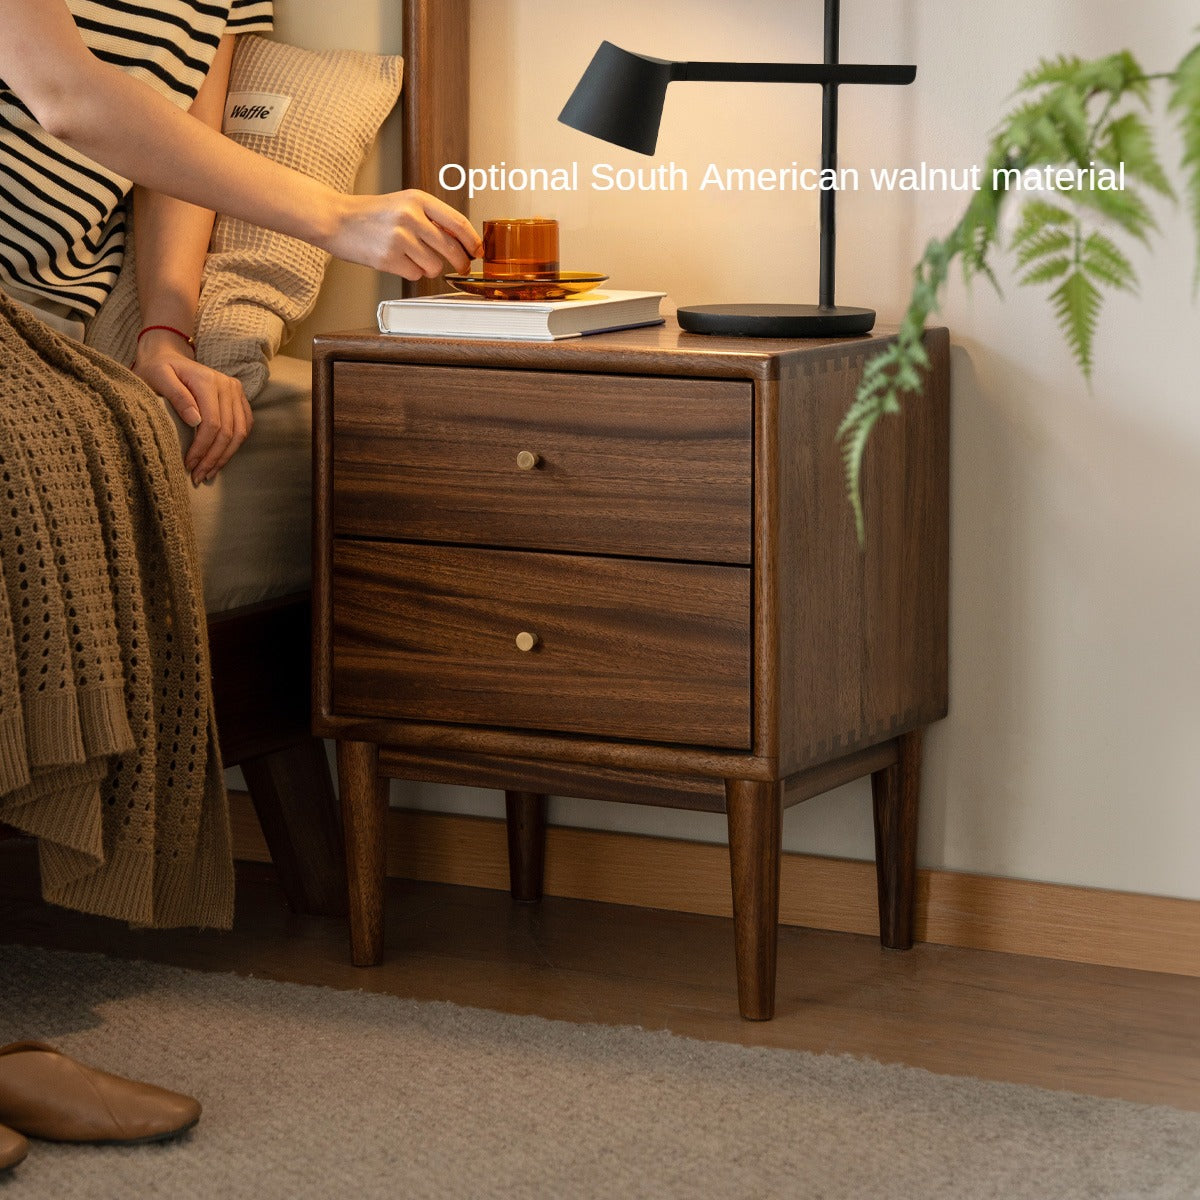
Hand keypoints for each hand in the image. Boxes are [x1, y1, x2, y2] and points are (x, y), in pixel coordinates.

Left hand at [132, 332, 252, 484]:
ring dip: (226, 455)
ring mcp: (236, 391)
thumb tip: (195, 421)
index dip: (202, 448)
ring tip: (210, 472)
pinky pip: (245, 425)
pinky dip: (236, 444)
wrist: (167, 356)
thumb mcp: (158, 378)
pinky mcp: (239, 397)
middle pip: (228, 431)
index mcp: (208, 381)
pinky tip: (221, 458)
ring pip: (240, 431)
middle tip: (199, 476)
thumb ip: (176, 397)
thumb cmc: (158, 369)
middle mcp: (227, 385)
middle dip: (213, 457)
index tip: (188, 464)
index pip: (213, 423)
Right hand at [330, 189, 482, 279]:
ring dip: (430, 267)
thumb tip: (463, 240)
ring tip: (413, 257)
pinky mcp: (388, 258)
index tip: (479, 251)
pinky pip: (416, 274)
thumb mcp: (404, 204)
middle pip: (452, 249)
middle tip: (462, 266)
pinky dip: (411, 272)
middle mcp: (410, 217)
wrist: (336, 219)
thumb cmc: (373, 214)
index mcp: (418, 199)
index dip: (473, 241)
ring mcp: (399, 238)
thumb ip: (431, 218)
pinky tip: (398, 260)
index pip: (457, 222)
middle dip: (461, 262)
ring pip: (434, 266)